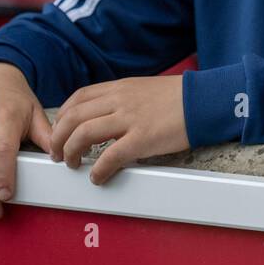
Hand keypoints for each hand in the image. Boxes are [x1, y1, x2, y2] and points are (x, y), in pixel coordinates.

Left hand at [49, 75, 189, 184]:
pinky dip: (98, 170)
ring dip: (70, 152)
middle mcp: (120, 100)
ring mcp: (130, 119)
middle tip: (58, 153)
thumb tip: (108, 117)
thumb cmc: (181, 97)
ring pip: (83, 134)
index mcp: (120, 88)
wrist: (205, 100)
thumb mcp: (146, 89)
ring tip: (73, 164)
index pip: (79, 98)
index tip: (60, 130)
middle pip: (73, 117)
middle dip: (58, 138)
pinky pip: (109, 157)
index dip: (62, 116)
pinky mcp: (142, 138)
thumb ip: (124, 100)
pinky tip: (98, 177)